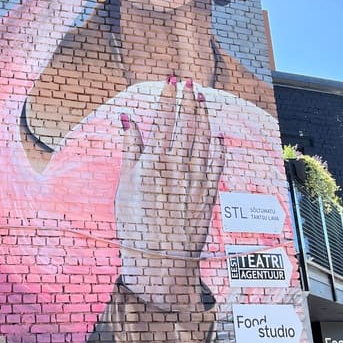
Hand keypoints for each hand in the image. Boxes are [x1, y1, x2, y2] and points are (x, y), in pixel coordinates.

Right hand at [115, 78, 223, 311]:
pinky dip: (218, 147)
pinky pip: (216, 164)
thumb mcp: (125, 185)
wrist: (159, 260)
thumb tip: (128, 119)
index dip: (168, 99)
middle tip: (189, 82)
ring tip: (202, 99)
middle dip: (188, 100)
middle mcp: (178, 167)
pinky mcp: (207, 194)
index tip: (170, 82)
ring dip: (203, 116)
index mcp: (154, 163)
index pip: (164, 121)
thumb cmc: (135, 224)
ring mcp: (195, 180)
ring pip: (203, 139)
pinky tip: (217, 135)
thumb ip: (130, 150)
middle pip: (186, 125)